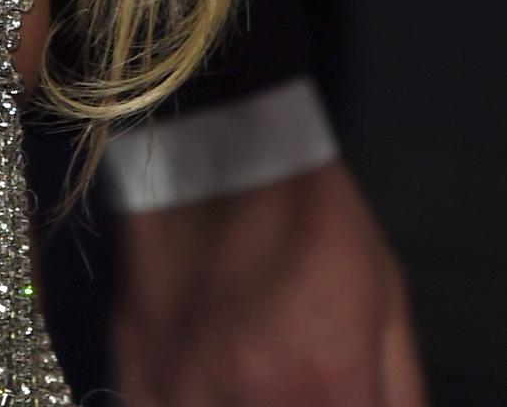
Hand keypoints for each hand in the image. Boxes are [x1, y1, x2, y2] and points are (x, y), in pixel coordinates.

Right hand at [111, 159, 424, 405]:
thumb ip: (395, 392)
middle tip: (288, 378)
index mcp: (322, 386)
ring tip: (248, 378)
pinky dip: (185, 405)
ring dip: (235, 406)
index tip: (328, 390)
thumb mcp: (385, 298)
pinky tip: (204, 385)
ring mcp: (177, 390)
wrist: (208, 143)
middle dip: (289, 404)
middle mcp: (244, 401)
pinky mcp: (129, 370)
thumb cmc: (308, 216)